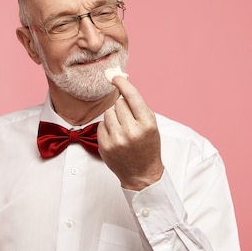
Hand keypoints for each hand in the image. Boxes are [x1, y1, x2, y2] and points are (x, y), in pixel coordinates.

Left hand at [98, 76, 163, 190]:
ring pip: (108, 113)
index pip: (132, 96)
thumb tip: (121, 85)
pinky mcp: (105, 146)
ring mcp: (117, 139)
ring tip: (122, 130)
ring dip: (113, 118)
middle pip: (118, 104)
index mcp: (147, 123)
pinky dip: (107, 128)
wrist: (143, 174)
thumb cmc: (148, 146)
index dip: (122, 83)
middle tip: (128, 120)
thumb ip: (138, 106)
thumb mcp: (151, 125)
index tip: (114, 76)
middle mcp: (132, 131)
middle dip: (122, 108)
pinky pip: (101, 125)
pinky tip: (116, 138)